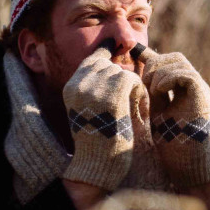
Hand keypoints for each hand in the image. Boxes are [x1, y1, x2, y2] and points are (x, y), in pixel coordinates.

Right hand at [61, 43, 147, 189]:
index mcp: (71, 88)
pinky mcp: (113, 95)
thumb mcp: (88, 109)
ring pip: (122, 72)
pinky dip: (139, 93)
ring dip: (131, 88)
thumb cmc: (99, 140)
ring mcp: (96, 89)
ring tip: (129, 108)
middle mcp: (81, 85)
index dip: (105, 53)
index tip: (114, 45)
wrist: (98, 163)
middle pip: (108, 65)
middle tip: (125, 99)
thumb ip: (94, 86)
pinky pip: (132, 80)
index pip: (90, 61)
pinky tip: (135, 109)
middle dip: (119, 78)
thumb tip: (113, 62)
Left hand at [139, 48, 209, 188]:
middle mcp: (196, 87)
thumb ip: (152, 89)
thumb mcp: (157, 108)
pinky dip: (168, 79)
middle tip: (145, 85)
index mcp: (185, 89)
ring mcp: (201, 91)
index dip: (152, 58)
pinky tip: (159, 92)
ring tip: (152, 92)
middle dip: (155, 65)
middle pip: (175, 58)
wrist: (184, 163)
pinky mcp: (202, 98)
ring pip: (179, 62)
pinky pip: (185, 75)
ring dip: (159, 74)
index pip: (170, 62)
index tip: (134, 58)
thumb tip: (140, 68)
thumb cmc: (170, 141)